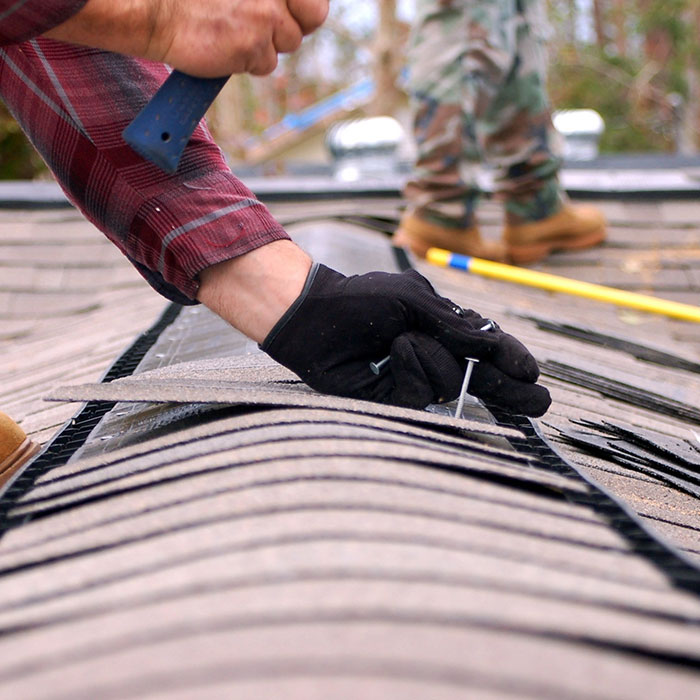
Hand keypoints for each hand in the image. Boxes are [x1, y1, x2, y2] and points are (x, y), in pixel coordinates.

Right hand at [46, 0, 328, 76]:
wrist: (157, 11)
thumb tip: (292, 8)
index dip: (306, 6)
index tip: (297, 12)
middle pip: (311, 18)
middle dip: (295, 25)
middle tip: (269, 26)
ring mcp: (264, 17)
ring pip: (287, 43)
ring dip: (265, 44)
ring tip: (233, 32)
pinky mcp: (253, 45)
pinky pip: (266, 64)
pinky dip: (248, 62)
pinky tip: (226, 47)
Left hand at [261, 264, 550, 415]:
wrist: (314, 314)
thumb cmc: (363, 299)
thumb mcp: (416, 302)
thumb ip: (458, 326)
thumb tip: (497, 346)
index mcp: (444, 330)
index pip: (487, 351)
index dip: (511, 362)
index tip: (531, 374)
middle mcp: (434, 357)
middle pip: (482, 382)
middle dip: (511, 392)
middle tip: (538, 404)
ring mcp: (415, 379)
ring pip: (450, 384)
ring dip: (432, 357)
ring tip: (399, 339)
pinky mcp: (392, 399)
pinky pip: (420, 393)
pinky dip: (412, 368)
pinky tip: (394, 351)